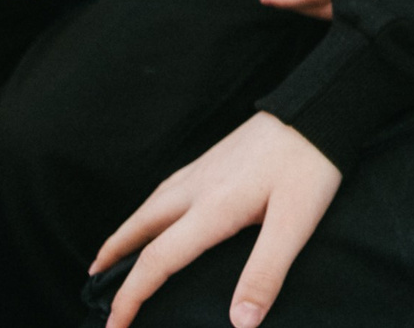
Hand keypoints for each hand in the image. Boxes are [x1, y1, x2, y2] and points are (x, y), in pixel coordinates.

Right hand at [93, 112, 338, 327]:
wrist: (320, 108)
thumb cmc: (311, 165)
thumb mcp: (295, 224)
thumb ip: (265, 274)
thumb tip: (240, 323)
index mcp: (211, 209)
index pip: (157, 261)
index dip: (131, 298)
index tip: (114, 327)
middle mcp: (197, 187)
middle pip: (140, 227)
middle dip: (113, 258)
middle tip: (93, 283)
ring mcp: (204, 168)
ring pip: (151, 204)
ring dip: (127, 231)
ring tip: (114, 251)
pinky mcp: (216, 156)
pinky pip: (168, 187)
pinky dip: (150, 207)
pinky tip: (160, 209)